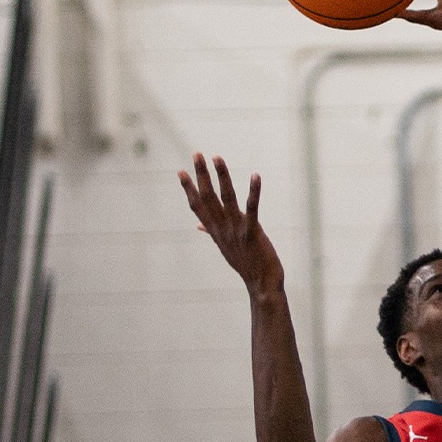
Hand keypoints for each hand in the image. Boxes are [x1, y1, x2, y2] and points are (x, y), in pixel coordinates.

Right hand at [182, 154, 279, 294]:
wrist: (261, 286)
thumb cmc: (246, 264)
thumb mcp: (225, 247)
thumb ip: (212, 232)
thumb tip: (198, 225)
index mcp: (215, 232)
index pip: (197, 207)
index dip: (188, 189)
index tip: (181, 171)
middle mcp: (222, 230)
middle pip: (207, 198)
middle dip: (201, 175)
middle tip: (196, 154)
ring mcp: (235, 231)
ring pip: (225, 199)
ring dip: (221, 177)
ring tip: (217, 158)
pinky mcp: (252, 233)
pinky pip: (252, 209)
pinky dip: (253, 192)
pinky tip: (255, 176)